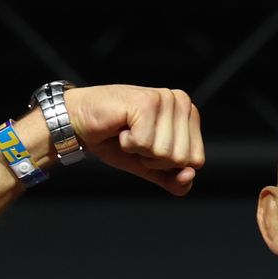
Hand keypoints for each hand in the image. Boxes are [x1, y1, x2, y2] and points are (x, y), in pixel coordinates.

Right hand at [65, 85, 205, 194]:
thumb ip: (174, 179)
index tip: (149, 146)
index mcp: (189, 115)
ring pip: (165, 152)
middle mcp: (181, 102)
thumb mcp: (151, 167)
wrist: (81, 123)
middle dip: (154, 159)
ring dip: (140, 151)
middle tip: (136, 140)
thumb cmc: (116, 141)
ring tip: (129, 133)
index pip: (196, 161)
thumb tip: (189, 177)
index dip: (168, 164)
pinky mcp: (146, 102)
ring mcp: (165, 99)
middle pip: (182, 158)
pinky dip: (128, 143)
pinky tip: (121, 128)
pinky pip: (145, 143)